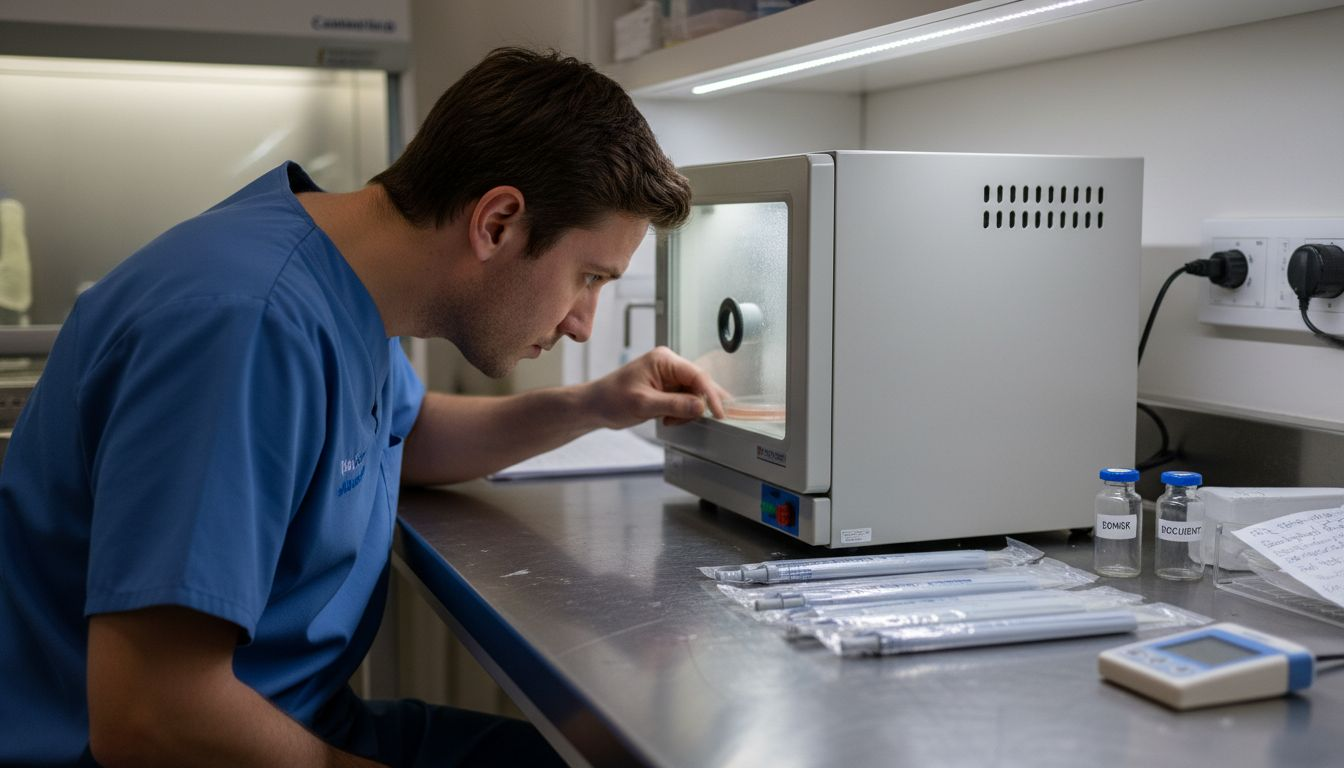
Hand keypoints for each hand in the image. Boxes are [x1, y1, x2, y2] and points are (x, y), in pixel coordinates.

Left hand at [585, 346, 725, 428]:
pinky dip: (680, 414)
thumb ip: (674, 405)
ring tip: (666, 419)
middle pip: (699, 386)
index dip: (711, 395)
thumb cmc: (611, 399)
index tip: (719, 413)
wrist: (595, 406)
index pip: (697, 376)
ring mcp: (669, 377)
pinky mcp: (667, 389)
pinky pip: (685, 402)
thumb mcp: (643, 404)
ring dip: (685, 412)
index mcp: (664, 360)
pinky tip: (665, 418)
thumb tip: (700, 406)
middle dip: (694, 406)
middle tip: (680, 420)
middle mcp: (669, 365)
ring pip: (694, 396)